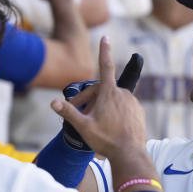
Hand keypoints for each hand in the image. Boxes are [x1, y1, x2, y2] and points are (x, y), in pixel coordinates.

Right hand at [51, 40, 146, 159]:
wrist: (130, 155)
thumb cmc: (106, 140)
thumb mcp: (83, 126)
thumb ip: (69, 112)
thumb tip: (53, 102)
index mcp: (110, 93)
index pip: (105, 66)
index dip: (104, 51)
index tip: (105, 37)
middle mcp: (123, 94)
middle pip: (102, 90)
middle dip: (89, 98)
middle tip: (78, 113)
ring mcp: (133, 103)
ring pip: (113, 100)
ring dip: (102, 107)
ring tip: (95, 123)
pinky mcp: (139, 112)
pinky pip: (124, 108)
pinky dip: (115, 113)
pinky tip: (110, 127)